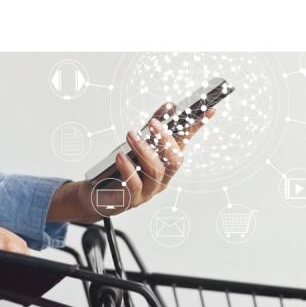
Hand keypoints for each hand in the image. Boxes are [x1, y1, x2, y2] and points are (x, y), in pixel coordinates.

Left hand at [48, 105, 215, 222]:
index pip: (183, 143)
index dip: (195, 127)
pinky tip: (120, 156)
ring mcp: (149, 191)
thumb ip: (151, 128)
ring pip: (155, 171)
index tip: (208, 110)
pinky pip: (135, 185)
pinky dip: (128, 169)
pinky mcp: (132, 200)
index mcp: (166, 164)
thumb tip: (169, 106)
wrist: (98, 195)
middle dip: (166, 140)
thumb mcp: (136, 145)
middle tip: (152, 123)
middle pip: (174, 160)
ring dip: (143, 150)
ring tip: (130, 135)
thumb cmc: (119, 169)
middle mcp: (162, 178)